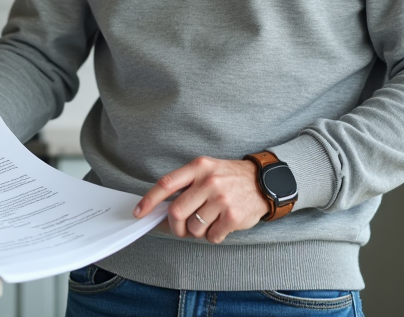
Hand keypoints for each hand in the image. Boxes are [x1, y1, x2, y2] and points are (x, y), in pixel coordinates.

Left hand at [133, 157, 269, 242]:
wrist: (265, 182)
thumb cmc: (231, 178)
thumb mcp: (208, 170)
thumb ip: (187, 185)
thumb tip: (161, 209)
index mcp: (199, 167)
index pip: (166, 184)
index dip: (149, 200)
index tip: (139, 212)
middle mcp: (209, 181)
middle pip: (176, 211)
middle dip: (175, 226)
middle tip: (182, 228)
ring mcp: (221, 198)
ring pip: (194, 227)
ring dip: (197, 231)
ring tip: (209, 222)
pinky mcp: (233, 216)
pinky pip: (212, 236)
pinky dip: (213, 236)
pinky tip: (222, 225)